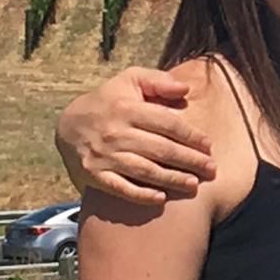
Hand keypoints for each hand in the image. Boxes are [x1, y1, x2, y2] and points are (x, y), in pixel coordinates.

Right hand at [56, 67, 216, 204]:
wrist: (68, 125)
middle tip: (211, 169)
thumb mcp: (129, 80)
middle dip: (189, 160)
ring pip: (144, 170)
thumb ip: (157, 81)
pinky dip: (141, 195)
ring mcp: (104, 156)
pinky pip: (120, 188)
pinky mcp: (95, 175)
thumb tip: (184, 89)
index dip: (190, 135)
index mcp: (127, 109)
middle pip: (160, 149)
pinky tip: (161, 199)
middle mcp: (116, 133)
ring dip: (171, 179)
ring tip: (193, 185)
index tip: (208, 146)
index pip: (166, 123)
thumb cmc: (109, 101)